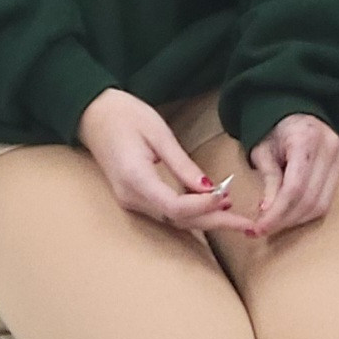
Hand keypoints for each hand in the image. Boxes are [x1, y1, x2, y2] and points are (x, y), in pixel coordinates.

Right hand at [77, 88, 234, 231]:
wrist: (92, 114)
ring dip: (204, 219)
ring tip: (236, 216)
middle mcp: (130, 198)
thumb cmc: (124, 116)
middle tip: (246, 224)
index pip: (175, 207)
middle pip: (178, 220)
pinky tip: (212, 207)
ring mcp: (130, 201)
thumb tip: (209, 188)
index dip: (204, 206)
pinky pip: (165, 212)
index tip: (228, 196)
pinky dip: (190, 212)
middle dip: (214, 222)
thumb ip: (183, 165)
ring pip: (173, 220)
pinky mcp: (134, 198)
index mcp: (135, 179)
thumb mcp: (158, 134)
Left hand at [245, 114, 338, 237]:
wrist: (294, 111)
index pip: (295, 187)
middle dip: (285, 219)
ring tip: (275, 223)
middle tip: (263, 229)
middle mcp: (329, 147)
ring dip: (296, 219)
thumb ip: (269, 180)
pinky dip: (307, 212)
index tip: (260, 227)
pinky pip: (327, 199)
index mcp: (306, 139)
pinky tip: (290, 214)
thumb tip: (268, 212)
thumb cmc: (274, 128)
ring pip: (321, 204)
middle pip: (310, 198)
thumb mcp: (263, 151)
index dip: (277, 212)